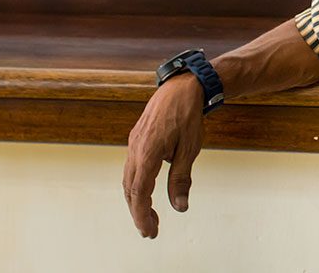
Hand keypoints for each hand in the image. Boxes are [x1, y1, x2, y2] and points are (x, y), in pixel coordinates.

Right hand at [123, 74, 205, 237]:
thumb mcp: (190, 148)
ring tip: (149, 215)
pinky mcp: (137, 138)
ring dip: (136, 199)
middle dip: (138, 212)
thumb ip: (181, 178)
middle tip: (150, 230)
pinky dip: (136, 184)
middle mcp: (136, 148)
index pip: (140, 192)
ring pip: (128, 178)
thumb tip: (180, 206)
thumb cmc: (188, 115)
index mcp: (148, 152)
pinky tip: (147, 190)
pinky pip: (131, 166)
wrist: (183, 86)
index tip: (149, 231)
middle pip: (130, 189)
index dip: (142, 215)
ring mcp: (134, 142)